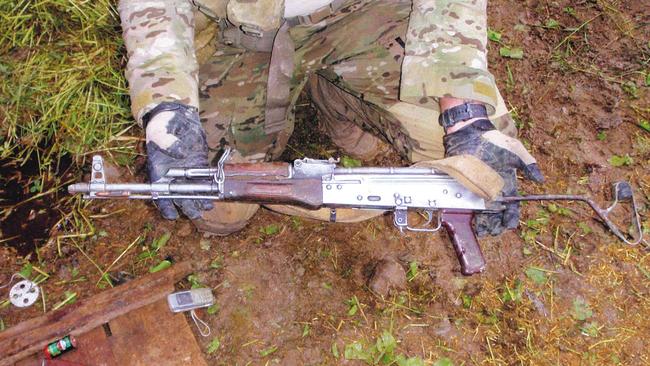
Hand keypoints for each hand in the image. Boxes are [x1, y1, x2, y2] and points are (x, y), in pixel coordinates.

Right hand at [145, 102, 213, 219]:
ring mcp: (185, 171)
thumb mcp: (160, 131)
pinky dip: (208, 190)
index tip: (172, 215)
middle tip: (195, 213)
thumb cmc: (164, 124)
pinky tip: (214, 198)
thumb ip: (168, 142)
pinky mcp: (198, 166)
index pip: (159, 192)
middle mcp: (171, 174)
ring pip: (192, 191)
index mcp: (158, 169)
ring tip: (207, 207)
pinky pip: (203, 181)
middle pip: (178, 196)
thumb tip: (181, 154)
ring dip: (198, 201)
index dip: (165, 205)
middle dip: (186, 206)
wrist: (178, 116)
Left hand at [443, 119, 543, 235]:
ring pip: (482, 212)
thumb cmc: (496, 141)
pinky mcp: (464, 185)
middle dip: (495, 225)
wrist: (472, 133)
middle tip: (492, 231)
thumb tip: (540, 179)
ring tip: (481, 229)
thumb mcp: (516, 150)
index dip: (511, 218)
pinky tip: (469, 219)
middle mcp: (493, 191)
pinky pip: (466, 202)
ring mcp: (478, 189)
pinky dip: (468, 211)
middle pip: (496, 214)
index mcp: (507, 186)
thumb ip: (528, 163)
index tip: (509, 225)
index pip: (512, 207)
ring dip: (482, 223)